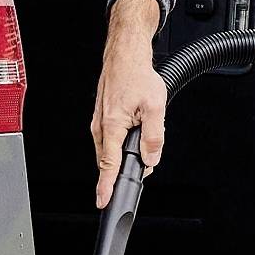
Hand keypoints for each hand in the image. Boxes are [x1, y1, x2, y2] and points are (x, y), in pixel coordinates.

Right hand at [92, 0, 166, 207]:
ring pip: (111, 150)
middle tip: (145, 162)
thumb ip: (154, 135)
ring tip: (143, 143)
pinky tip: (135, 133)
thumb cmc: (137, 75)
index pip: (108, 164)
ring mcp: (100, 122)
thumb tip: (151, 158)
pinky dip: (122, 144)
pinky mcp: (103, 118)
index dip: (106, 185)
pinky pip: (110, 140)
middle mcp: (101, 126)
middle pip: (110, 160)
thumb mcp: (155, 106)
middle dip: (125, 168)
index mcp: (112, 124)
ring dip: (125, 154)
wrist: (125, 55)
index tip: (103, 200)